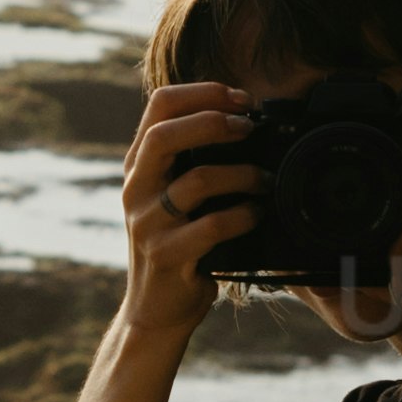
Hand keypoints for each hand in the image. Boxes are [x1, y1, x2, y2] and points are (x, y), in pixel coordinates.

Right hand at [115, 72, 257, 341]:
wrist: (155, 309)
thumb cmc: (176, 244)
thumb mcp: (172, 195)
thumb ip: (191, 159)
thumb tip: (246, 120)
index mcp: (139, 165)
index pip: (158, 106)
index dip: (203, 92)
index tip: (241, 98)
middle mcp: (136, 189)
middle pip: (165, 135)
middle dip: (215, 121)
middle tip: (251, 128)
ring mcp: (147, 223)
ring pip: (197, 181)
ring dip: (243, 175)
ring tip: (266, 179)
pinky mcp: (167, 256)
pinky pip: (212, 227)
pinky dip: (243, 216)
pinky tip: (256, 215)